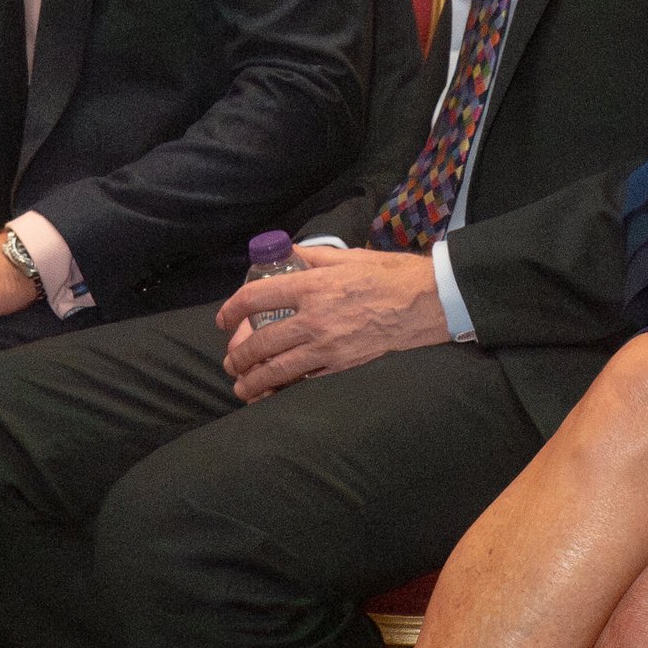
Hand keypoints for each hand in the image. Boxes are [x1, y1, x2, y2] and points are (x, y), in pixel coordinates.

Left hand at [219, 245, 445, 398]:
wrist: (425, 302)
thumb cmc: (388, 275)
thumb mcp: (346, 256)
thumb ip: (310, 256)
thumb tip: (283, 254)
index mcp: (311, 287)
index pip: (255, 299)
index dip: (231, 309)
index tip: (223, 319)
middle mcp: (313, 319)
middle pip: (260, 342)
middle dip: (238, 356)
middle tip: (230, 362)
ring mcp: (327, 347)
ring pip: (277, 369)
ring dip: (253, 381)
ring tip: (241, 387)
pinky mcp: (341, 365)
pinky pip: (304, 381)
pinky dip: (284, 389)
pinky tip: (273, 393)